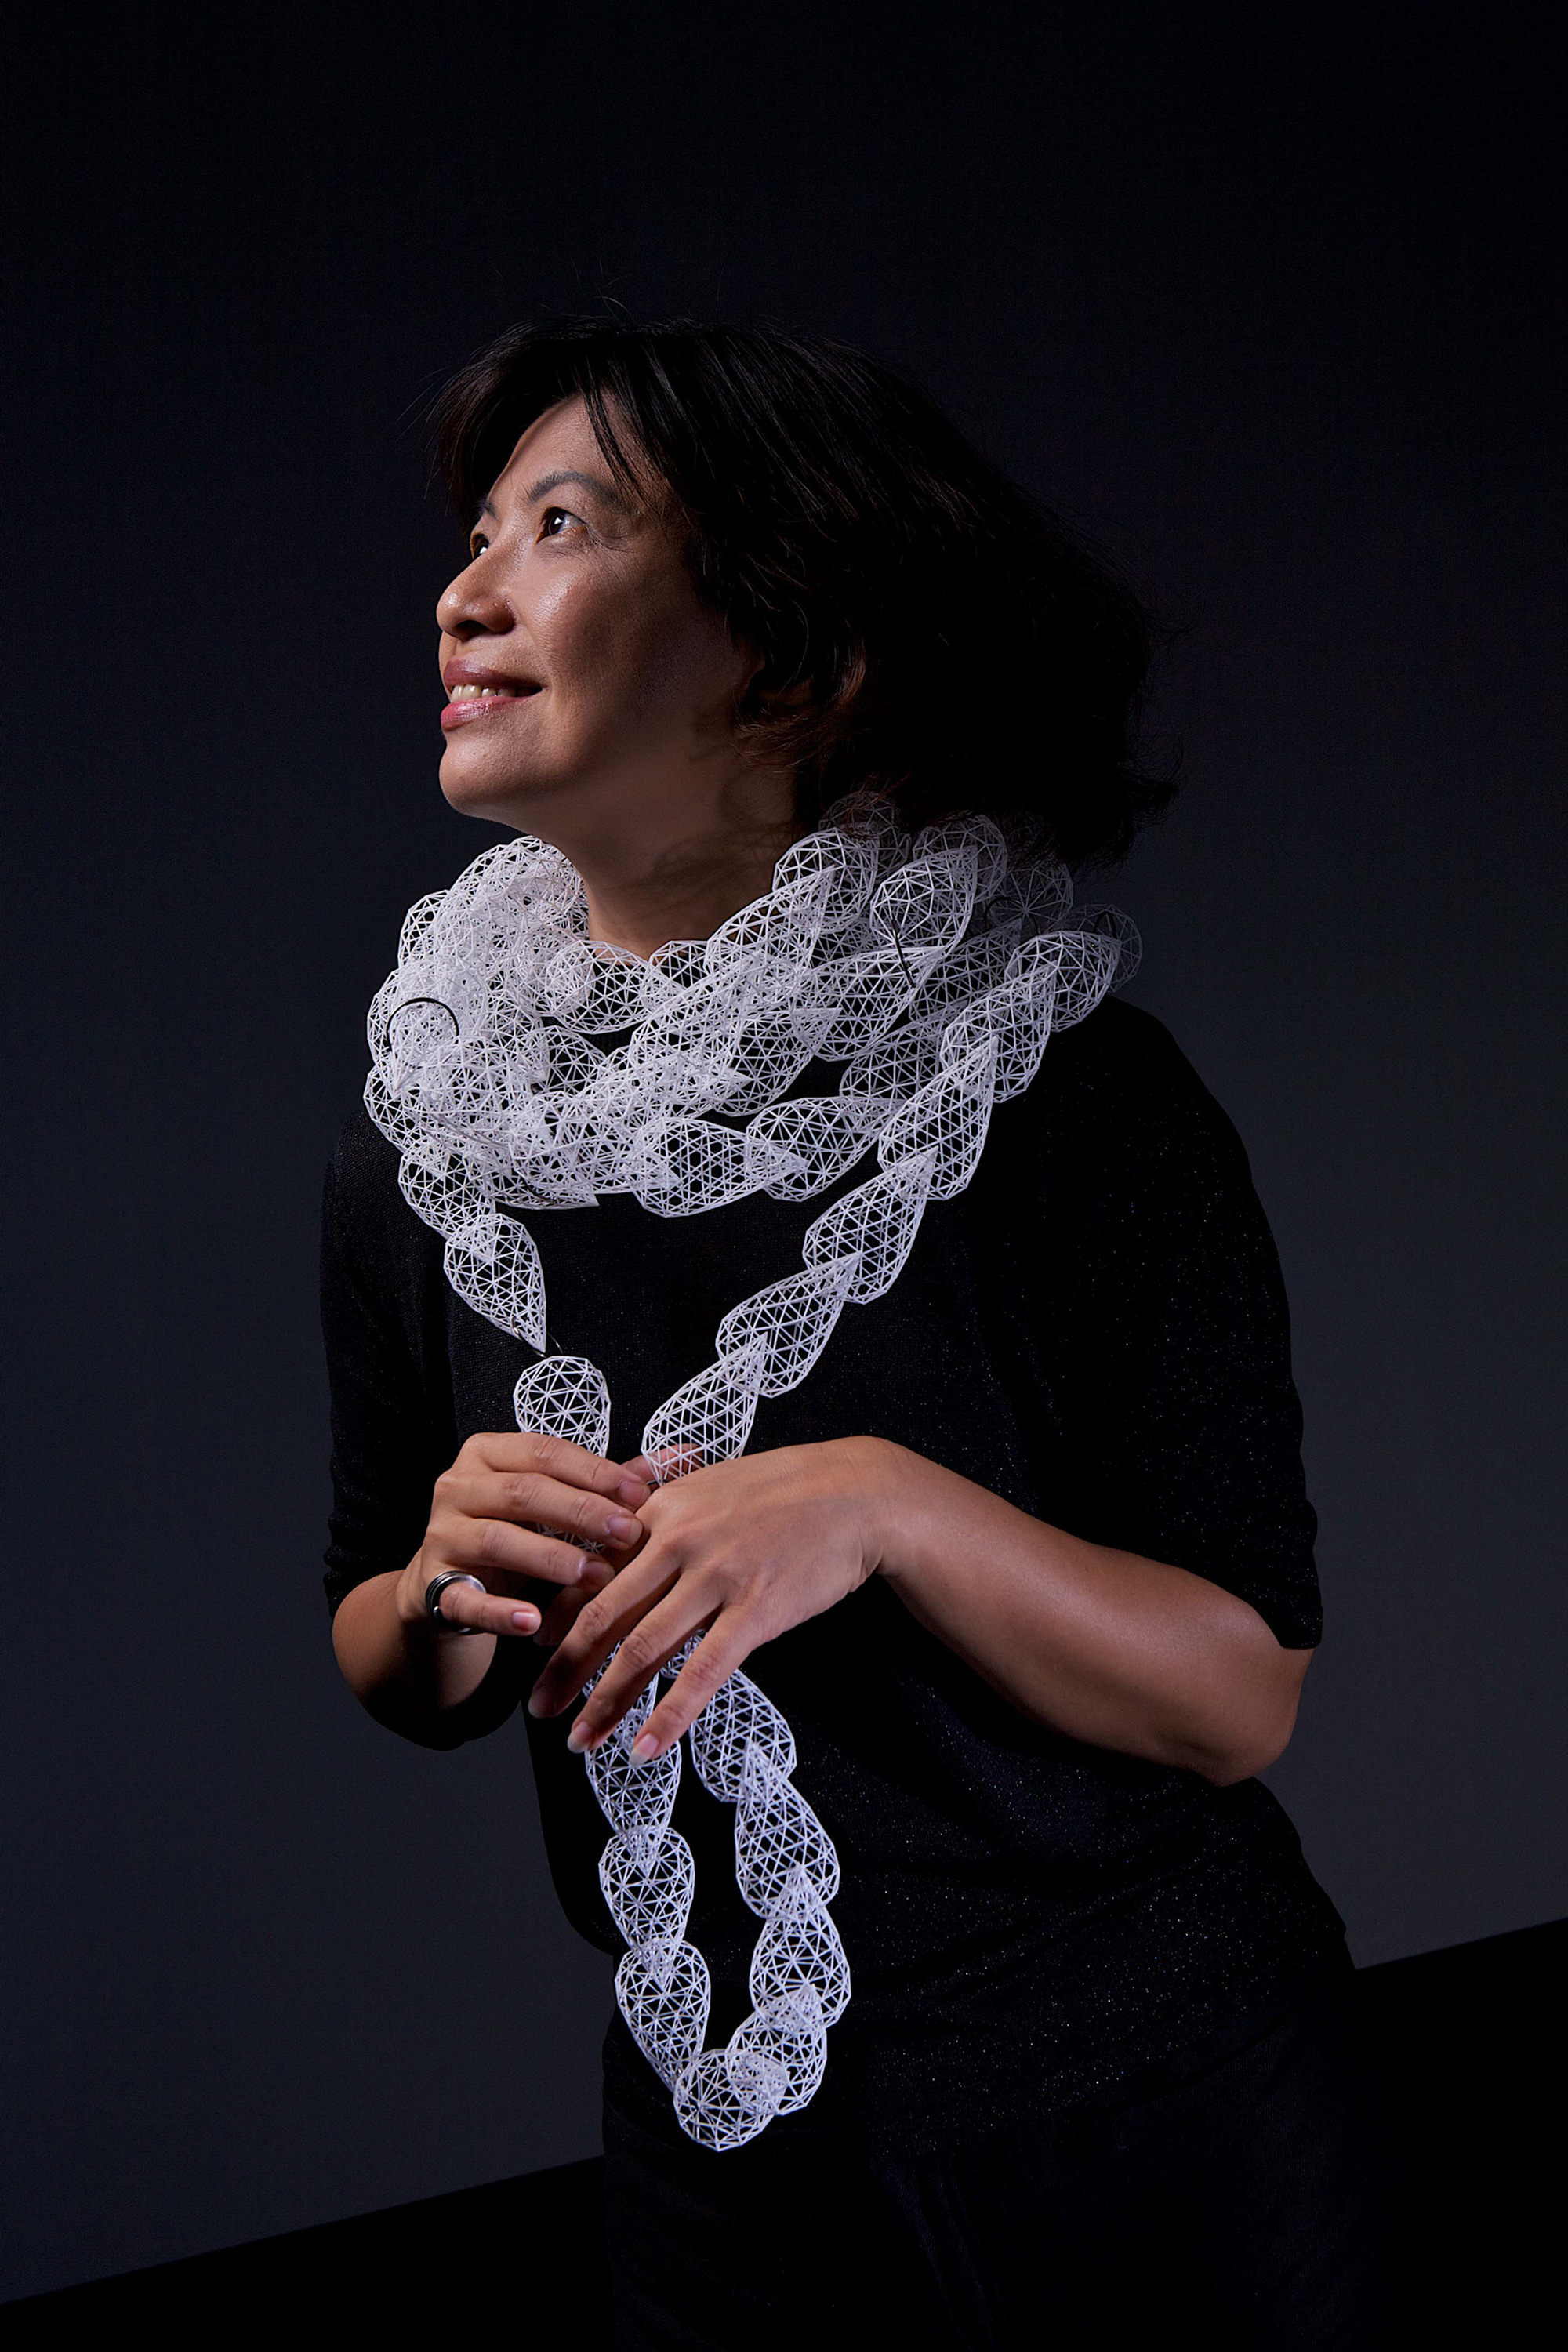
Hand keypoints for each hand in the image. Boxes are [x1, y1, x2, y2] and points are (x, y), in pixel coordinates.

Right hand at [396, 1431, 651, 1640]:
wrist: (453, 1587)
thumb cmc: (520, 1534)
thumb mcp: (560, 1504)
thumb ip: (613, 1483)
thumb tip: (684, 1456)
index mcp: (489, 1454)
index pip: (546, 1453)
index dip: (595, 1472)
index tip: (640, 1494)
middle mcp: (458, 1486)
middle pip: (525, 1492)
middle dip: (582, 1513)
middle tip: (629, 1533)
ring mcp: (441, 1535)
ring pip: (497, 1540)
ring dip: (552, 1559)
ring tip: (598, 1577)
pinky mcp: (432, 1586)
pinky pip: (466, 1598)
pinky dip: (500, 1612)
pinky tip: (534, 1622)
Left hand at [526, 1436, 893, 1758]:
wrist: (853, 1493)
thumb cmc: (781, 1491)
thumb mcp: (708, 1487)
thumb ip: (661, 1518)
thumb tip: (618, 1554)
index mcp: (659, 1511)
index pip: (591, 1572)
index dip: (556, 1619)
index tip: (534, 1653)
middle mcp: (677, 1542)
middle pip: (603, 1616)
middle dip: (564, 1669)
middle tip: (540, 1709)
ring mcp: (716, 1576)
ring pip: (643, 1649)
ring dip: (606, 1701)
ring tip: (582, 1740)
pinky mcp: (755, 1609)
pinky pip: (703, 1672)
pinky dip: (669, 1714)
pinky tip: (646, 1746)